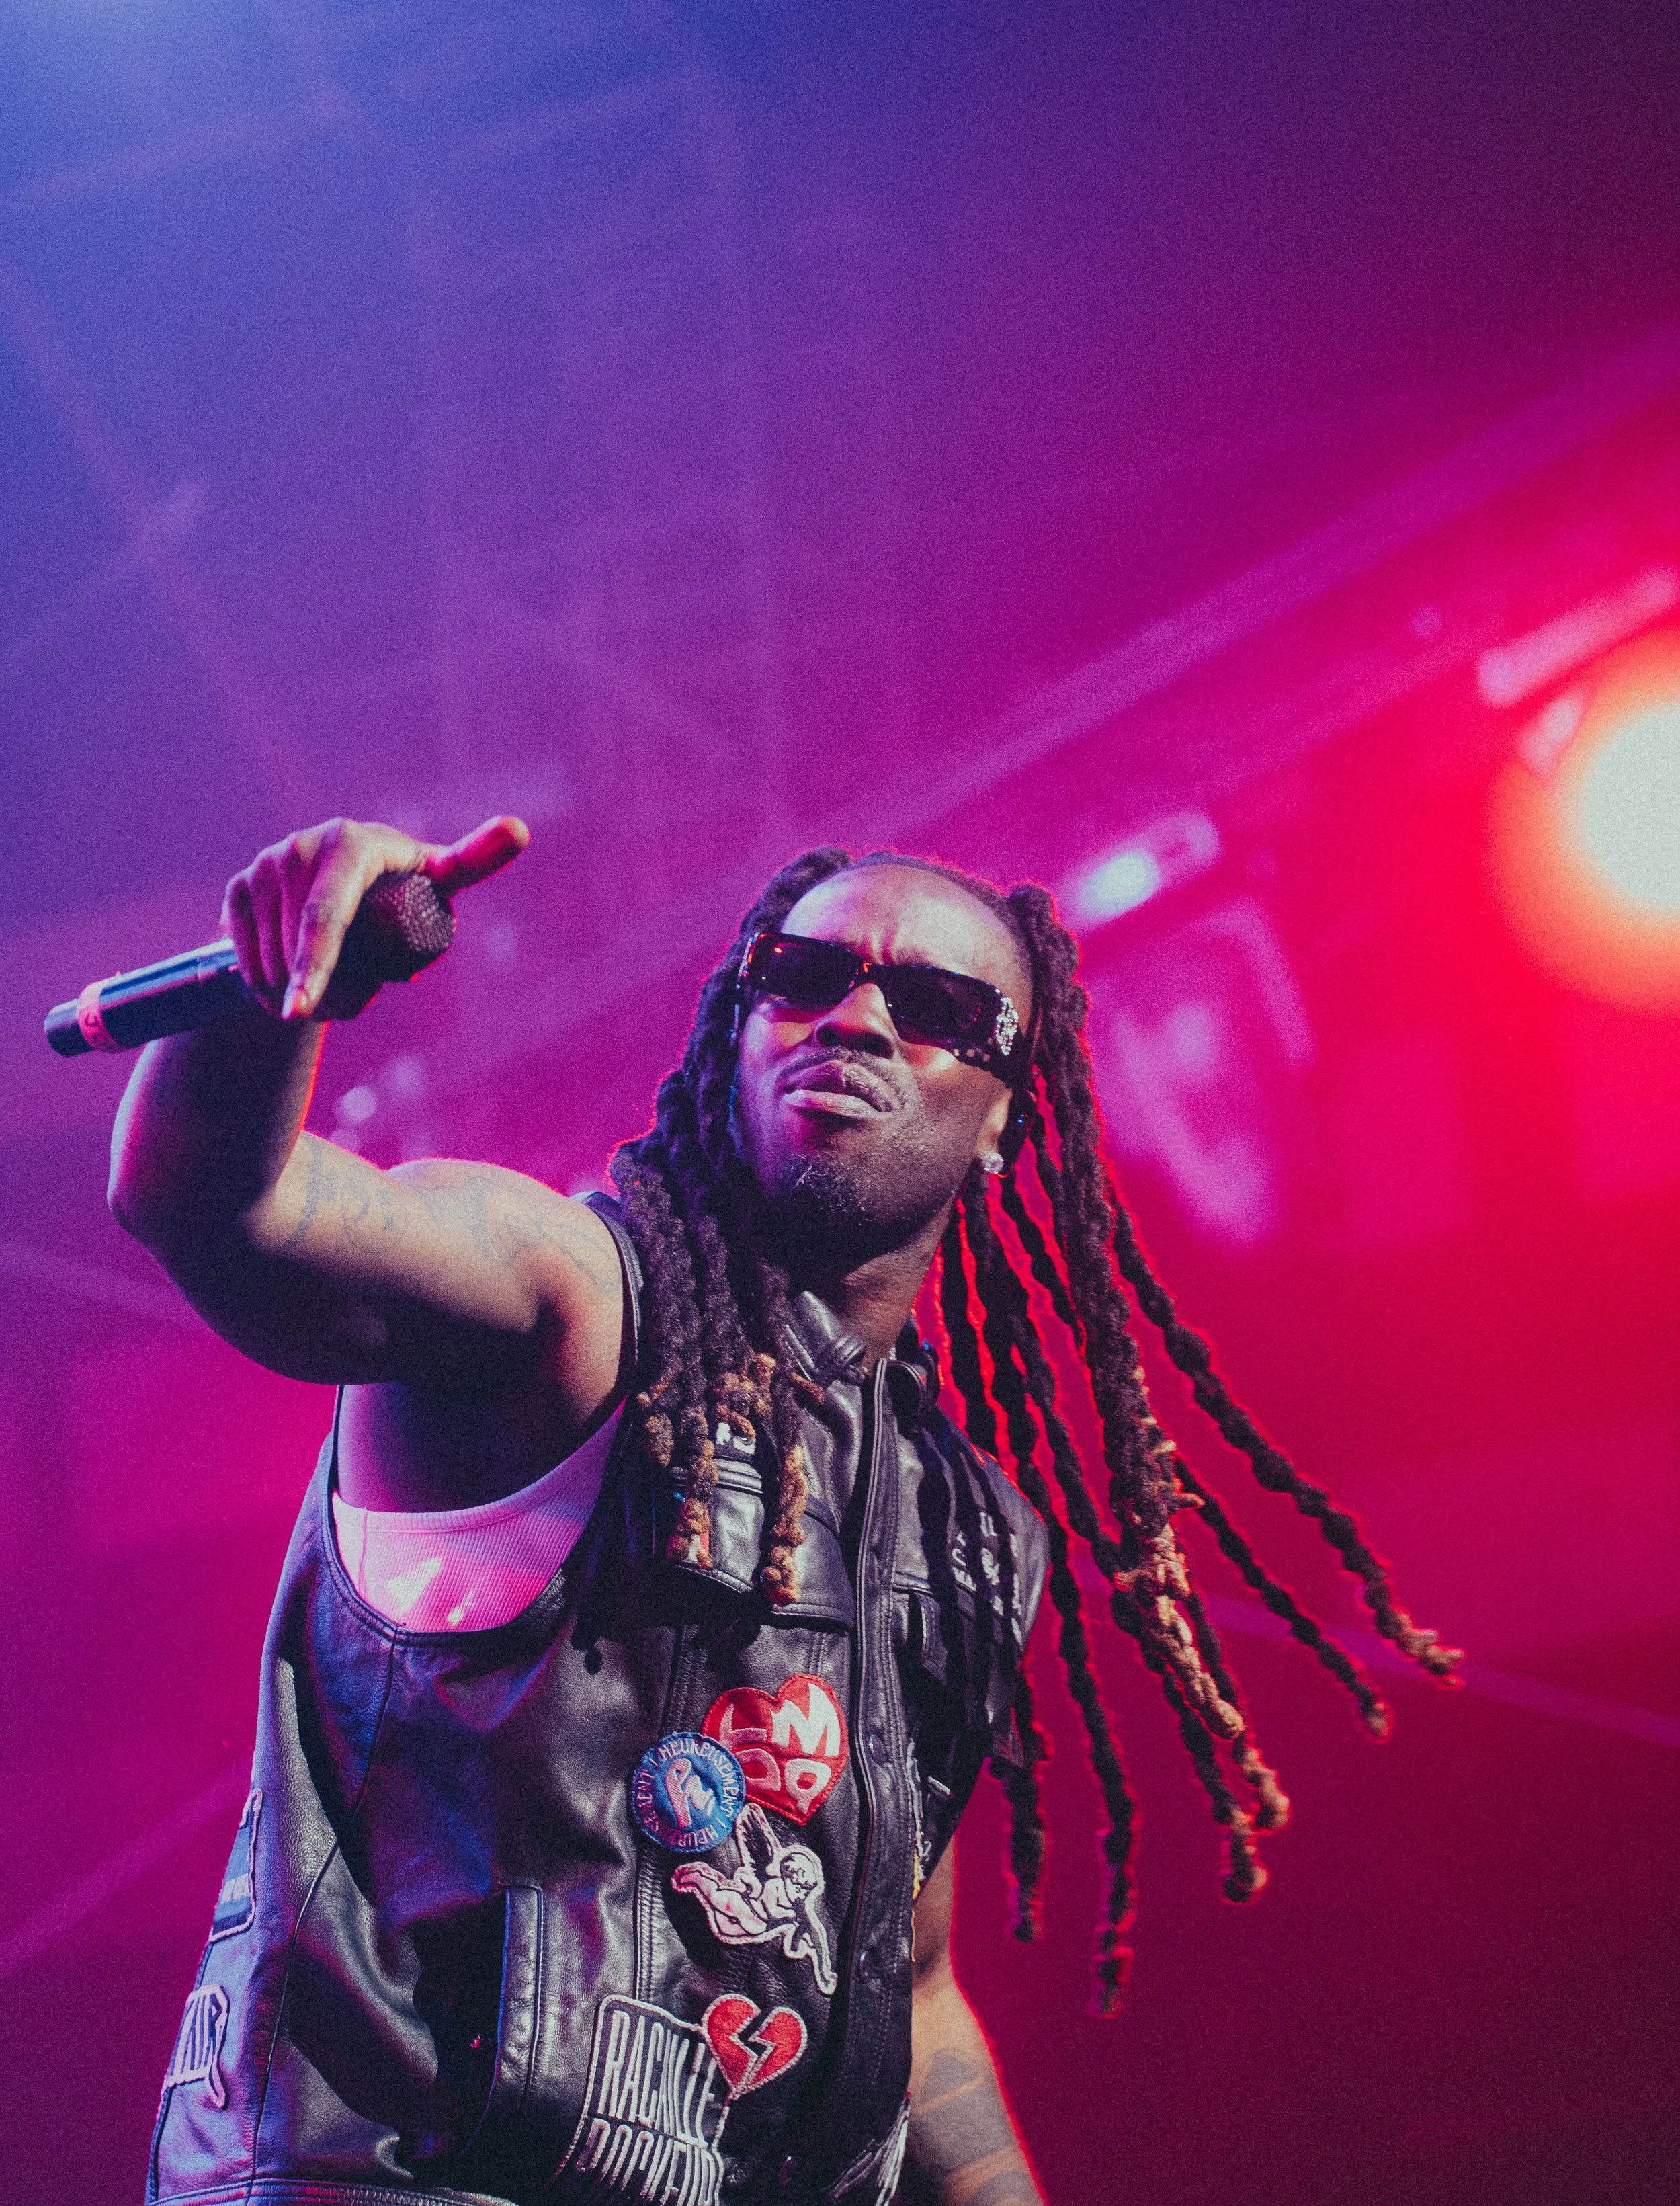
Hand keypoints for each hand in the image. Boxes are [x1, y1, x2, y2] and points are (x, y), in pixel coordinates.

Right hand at [220, 815, 529, 1021]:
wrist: (349, 894)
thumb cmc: (407, 889)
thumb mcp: (439, 878)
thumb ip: (476, 859)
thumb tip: (518, 829)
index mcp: (351, 844)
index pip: (326, 918)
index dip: (314, 969)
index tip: (301, 1011)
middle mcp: (302, 846)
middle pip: (296, 947)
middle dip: (316, 993)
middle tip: (348, 1007)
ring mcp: (265, 864)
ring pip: (267, 958)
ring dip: (291, 993)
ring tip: (325, 993)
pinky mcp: (238, 886)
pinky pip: (241, 955)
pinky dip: (262, 985)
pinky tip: (285, 987)